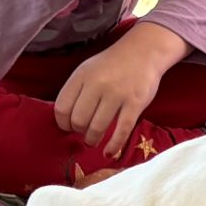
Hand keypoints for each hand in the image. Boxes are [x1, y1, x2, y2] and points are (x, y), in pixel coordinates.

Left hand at [53, 29, 178, 160]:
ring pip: (97, 127)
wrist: (143, 52)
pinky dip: (113, 145)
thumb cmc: (112, 65)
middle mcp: (97, 84)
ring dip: (92, 139)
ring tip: (92, 141)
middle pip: (78, 119)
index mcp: (81, 76)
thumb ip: (76, 90)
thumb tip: (67, 120)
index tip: (68, 127)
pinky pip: (121, 130)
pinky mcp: (135, 103)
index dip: (62, 123)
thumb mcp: (88, 70)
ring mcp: (117, 94)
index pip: (62, 107)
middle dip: (78, 131)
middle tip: (83, 133)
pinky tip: (108, 153)